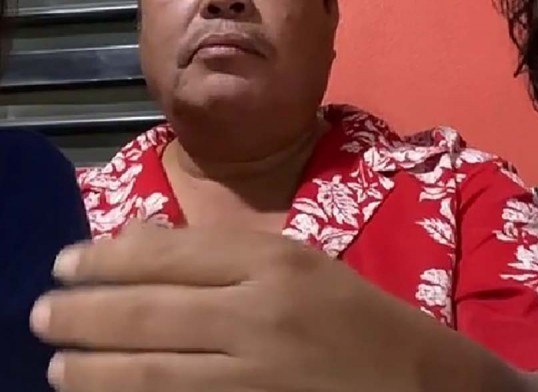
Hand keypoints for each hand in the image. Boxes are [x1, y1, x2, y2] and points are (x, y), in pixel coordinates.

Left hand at [30, 225, 430, 391]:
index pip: (170, 252)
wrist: (414, 381)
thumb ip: (219, 251)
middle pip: (149, 310)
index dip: (106, 259)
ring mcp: (254, 373)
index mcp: (274, 260)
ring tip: (57, 366)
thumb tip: (136, 239)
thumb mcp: (296, 263)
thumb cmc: (354, 313)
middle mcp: (259, 312)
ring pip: (150, 371)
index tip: (66, 262)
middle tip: (42, 313)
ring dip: (92, 368)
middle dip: (82, 313)